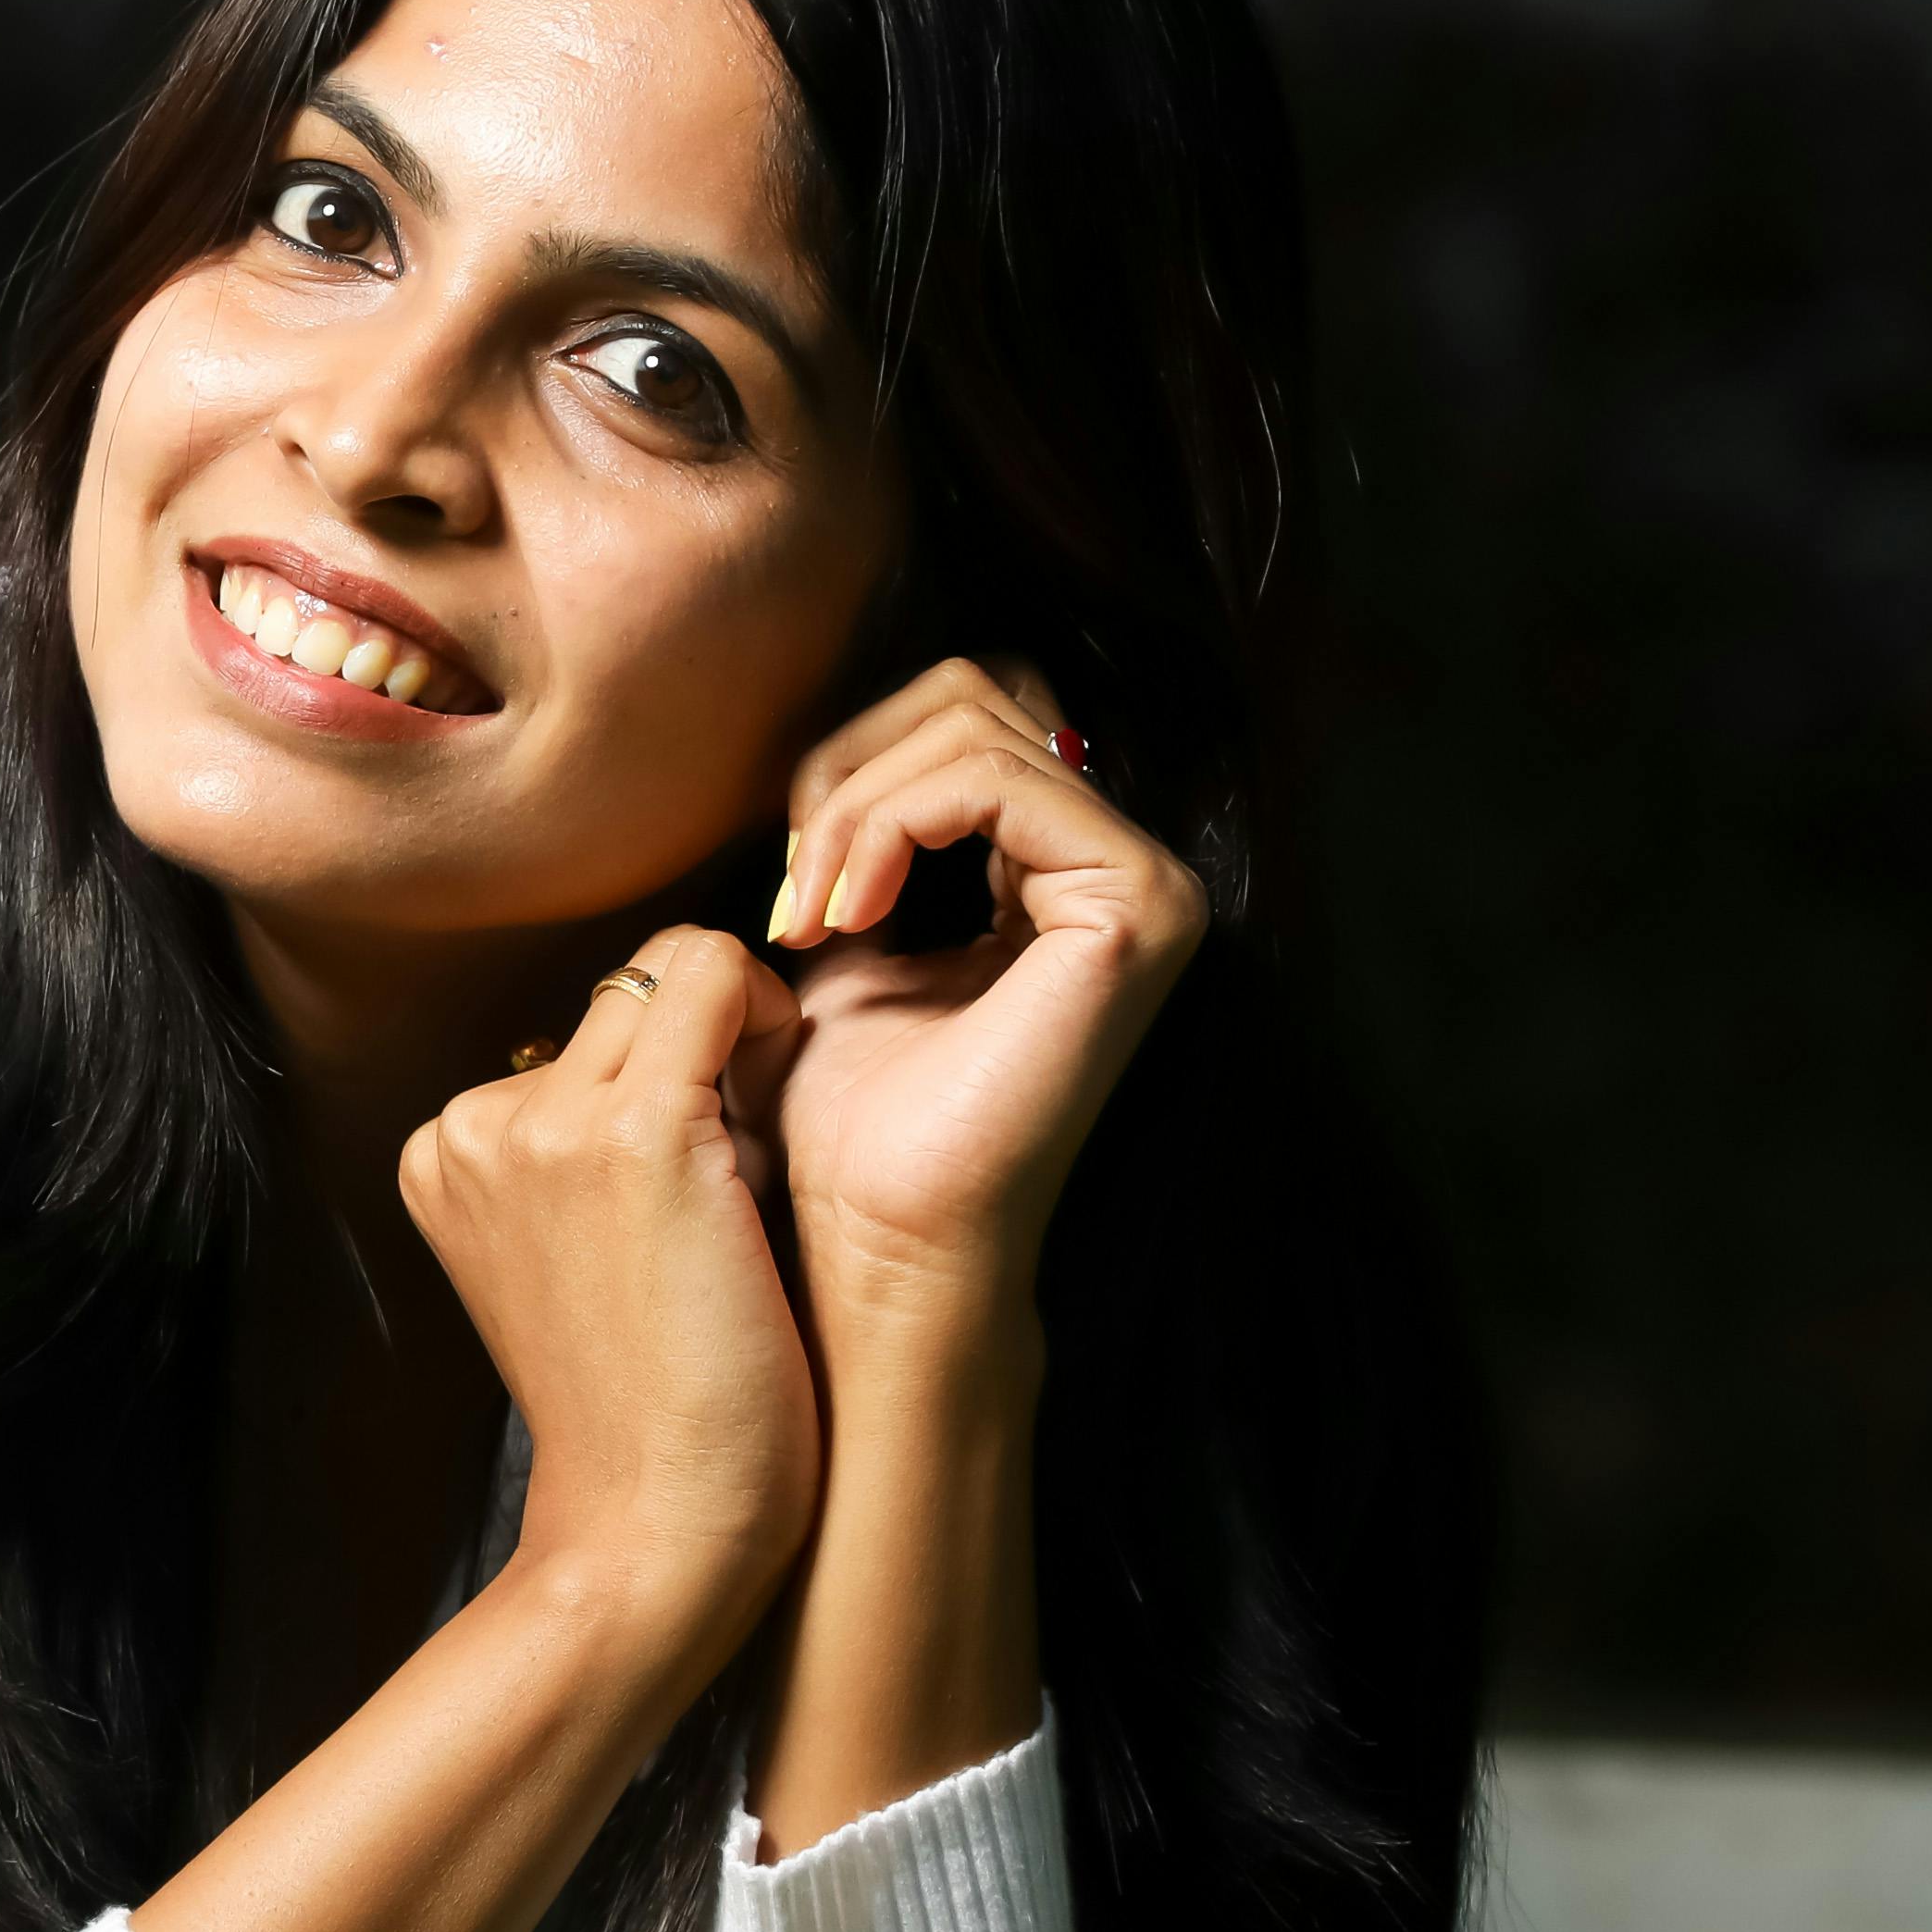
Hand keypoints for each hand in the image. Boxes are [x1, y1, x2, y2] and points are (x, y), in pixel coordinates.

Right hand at [391, 932, 821, 1645]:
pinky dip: (775, 1013)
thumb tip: (691, 1048)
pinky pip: (717, 977)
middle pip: (622, 986)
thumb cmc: (649, 1410)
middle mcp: (473, 1124)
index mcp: (443, 1153)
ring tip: (767, 1148)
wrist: (652, 1528)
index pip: (575, 1028)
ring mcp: (544, 1123)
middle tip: (757, 1139)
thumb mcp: (577, 1259)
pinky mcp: (638, 1133)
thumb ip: (588, 1156)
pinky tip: (796, 1103)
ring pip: (671, 966)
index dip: (667, 1060)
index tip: (715, 1146)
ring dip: (743, 1027)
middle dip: (705, 1033)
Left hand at [761, 656, 1204, 1343]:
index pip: (962, 715)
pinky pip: (990, 781)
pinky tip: (843, 920)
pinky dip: (887, 827)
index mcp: (1061, 870)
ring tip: (810, 918)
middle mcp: (1124, 865)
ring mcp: (1144, 882)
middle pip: (972, 693)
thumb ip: (856, 843)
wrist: (882, 1237)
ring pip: (972, 725)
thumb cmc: (850, 1121)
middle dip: (847, 771)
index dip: (851, 765)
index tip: (788, 888)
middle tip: (793, 895)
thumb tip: (827, 756)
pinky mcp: (1134, 904)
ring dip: (851, 809)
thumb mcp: (840, 943)